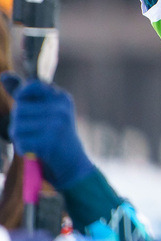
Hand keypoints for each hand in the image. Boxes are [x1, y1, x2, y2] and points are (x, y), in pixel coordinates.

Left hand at [1, 73, 93, 189]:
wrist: (73, 164)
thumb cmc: (54, 136)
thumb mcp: (45, 111)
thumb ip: (25, 95)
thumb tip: (3, 76)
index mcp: (61, 97)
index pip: (31, 86)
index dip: (22, 96)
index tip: (25, 107)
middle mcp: (61, 107)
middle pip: (20, 108)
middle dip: (18, 123)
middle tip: (32, 132)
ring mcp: (57, 123)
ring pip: (17, 126)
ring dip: (19, 137)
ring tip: (33, 141)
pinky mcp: (51, 140)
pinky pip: (21, 141)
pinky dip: (23, 149)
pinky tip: (34, 151)